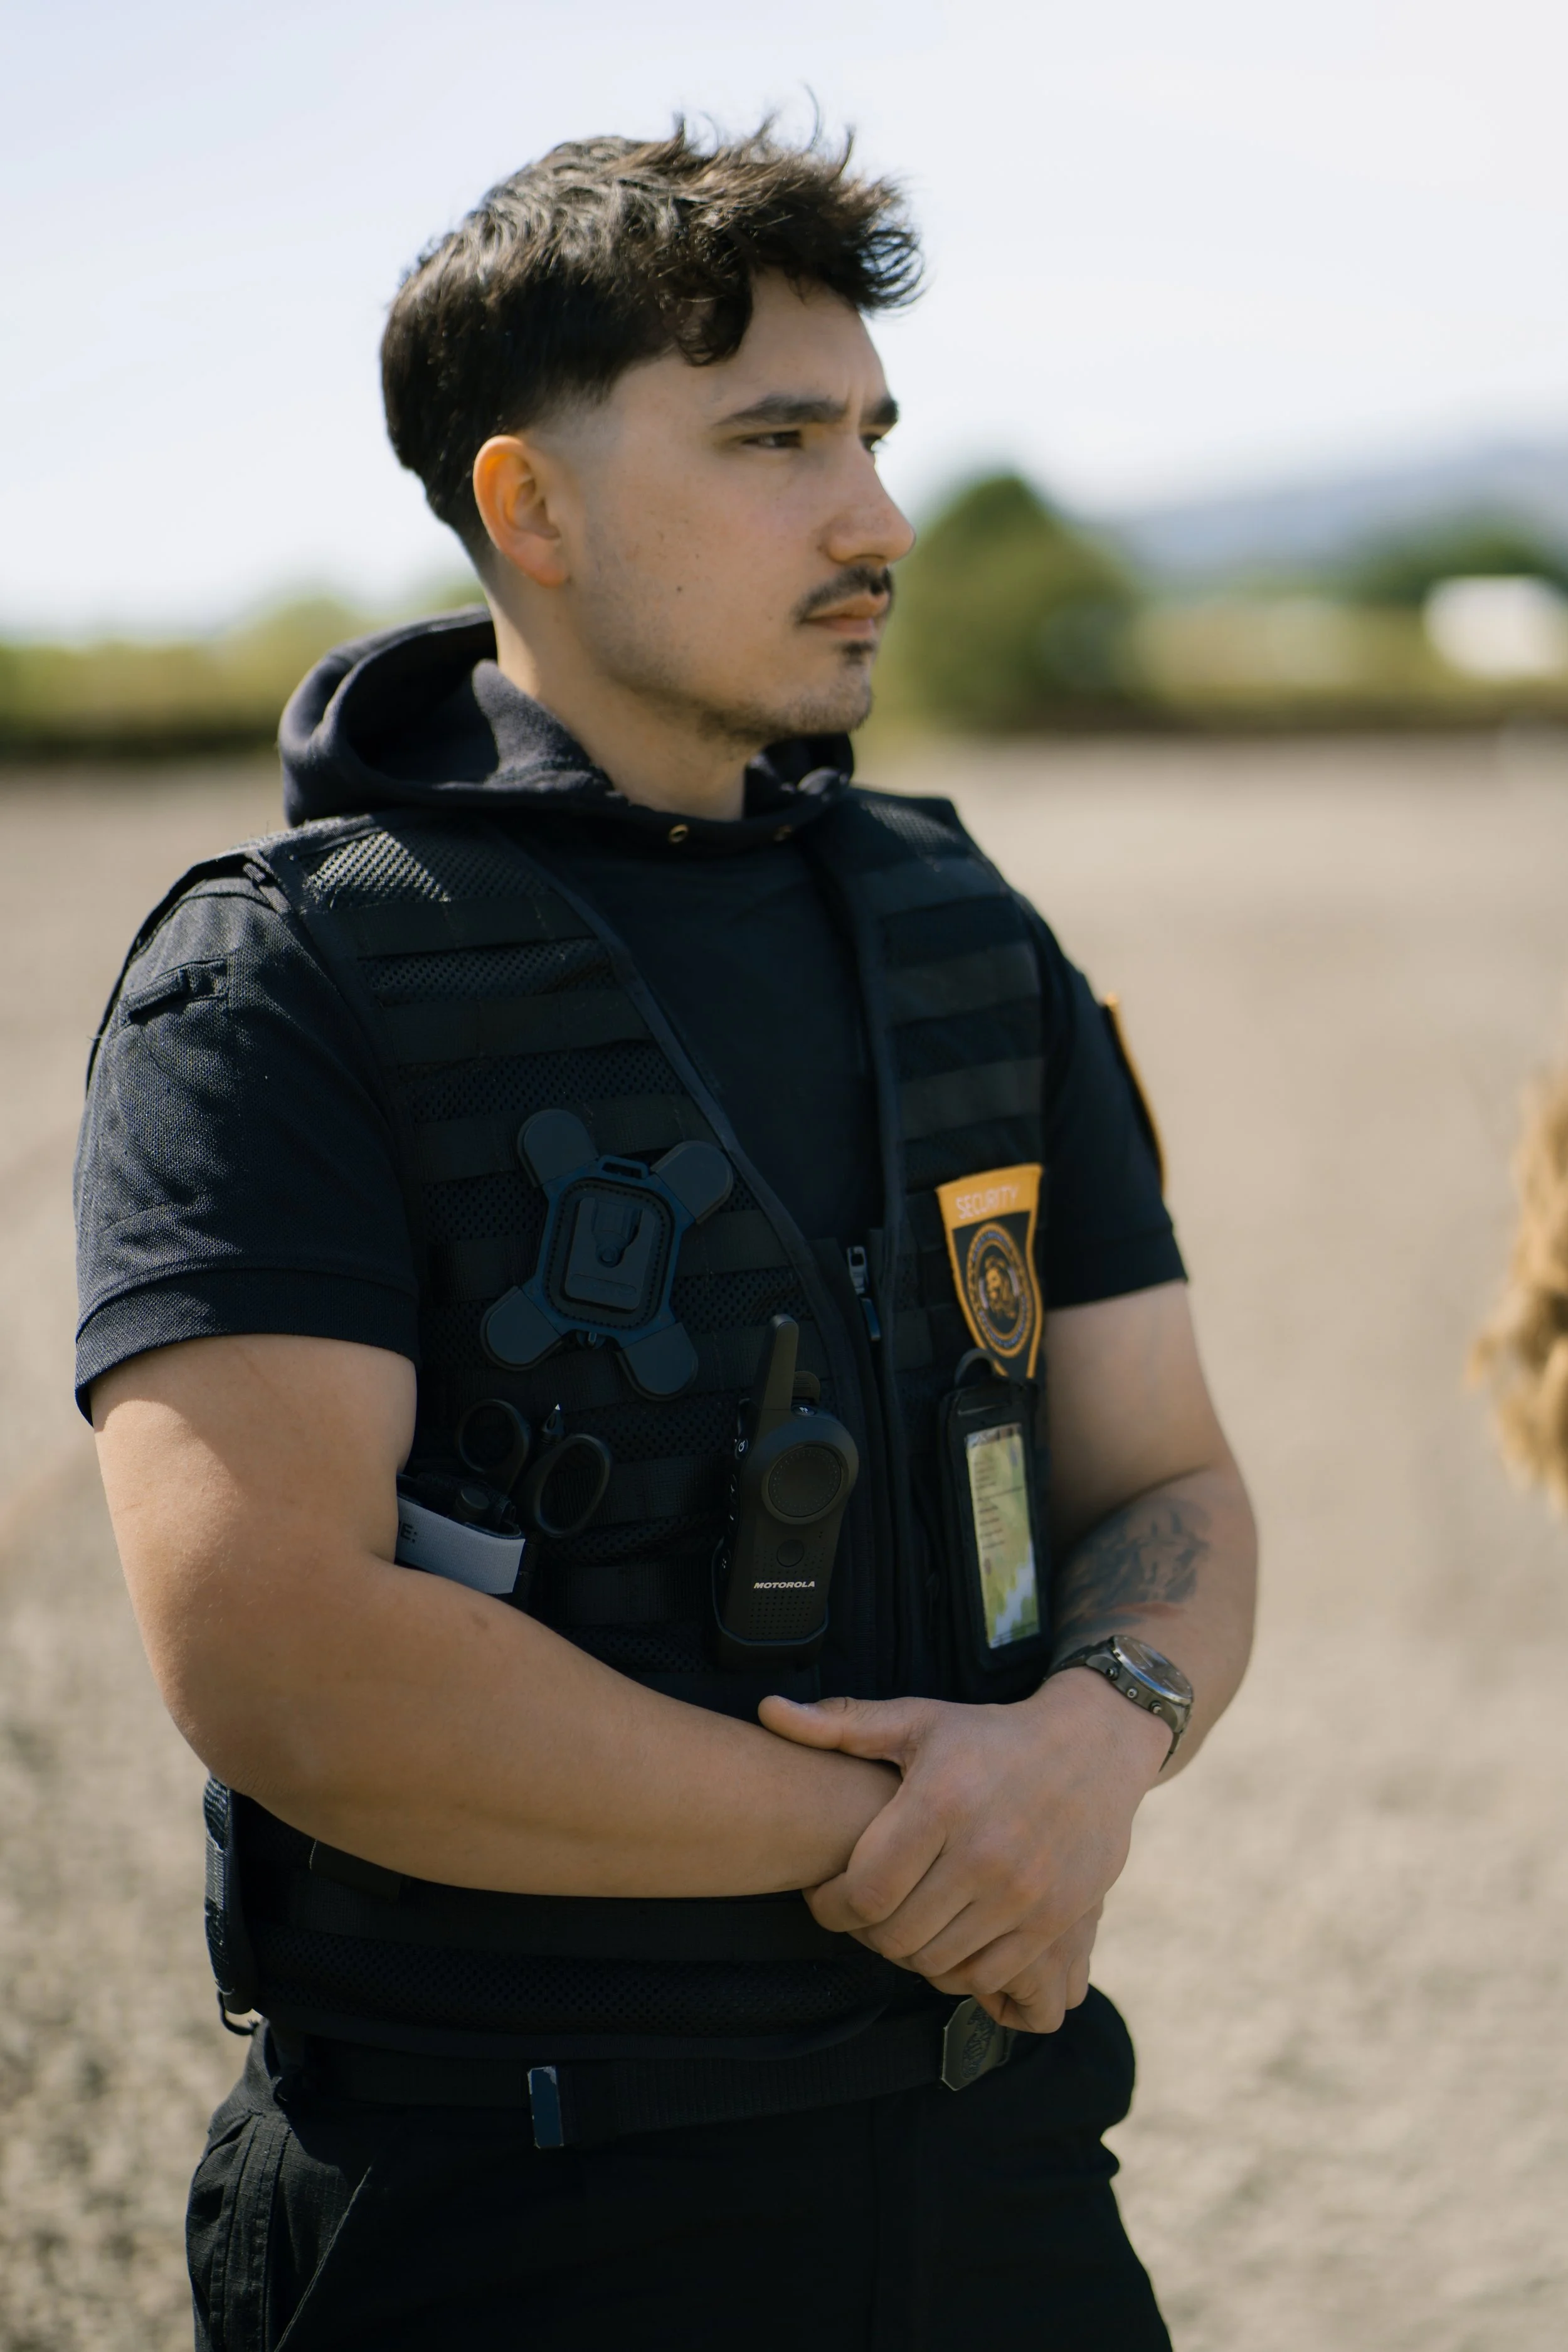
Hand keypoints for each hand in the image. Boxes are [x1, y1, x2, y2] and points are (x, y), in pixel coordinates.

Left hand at [759, 1670, 1169, 2032]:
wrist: (1094, 1748)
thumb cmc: (991, 1737)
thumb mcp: (919, 1720)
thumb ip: (841, 1725)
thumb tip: (768, 1712)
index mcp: (940, 1802)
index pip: (867, 1890)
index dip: (832, 1907)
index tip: (825, 1896)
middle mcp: (984, 1853)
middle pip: (897, 1934)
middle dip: (865, 1933)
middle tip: (861, 1912)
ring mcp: (1024, 1893)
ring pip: (939, 1962)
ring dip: (908, 1954)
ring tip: (901, 1922)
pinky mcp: (1055, 1920)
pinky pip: (987, 1975)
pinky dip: (957, 1969)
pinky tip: (946, 1937)